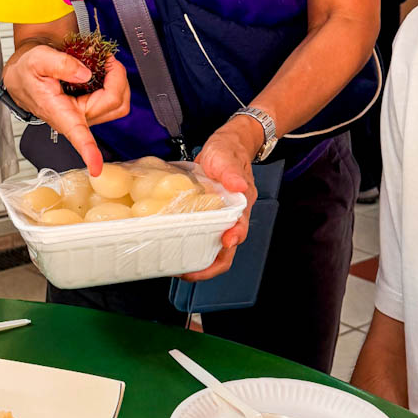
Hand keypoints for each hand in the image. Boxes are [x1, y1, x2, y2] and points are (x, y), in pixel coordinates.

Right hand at [3, 44, 129, 173]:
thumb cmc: (28, 72)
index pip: (78, 136)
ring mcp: (88, 114)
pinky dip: (116, 81)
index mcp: (61, 114)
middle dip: (117, 78)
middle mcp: (77, 118)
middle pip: (113, 105)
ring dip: (119, 80)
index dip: (89, 152)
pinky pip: (116, 98)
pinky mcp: (94, 108)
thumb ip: (60, 64)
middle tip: (106, 59)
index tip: (96, 168)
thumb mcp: (37, 60)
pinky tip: (103, 68)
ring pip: (119, 103)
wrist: (24, 75)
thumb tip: (85, 74)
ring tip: (105, 62)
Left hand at [181, 115, 260, 280]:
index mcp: (241, 203)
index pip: (240, 229)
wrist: (226, 144)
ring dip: (199, 260)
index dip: (232, 241)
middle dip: (211, 265)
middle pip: (227, 249)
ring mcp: (220, 217)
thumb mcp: (226, 156)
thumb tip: (237, 185)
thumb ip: (231, 170)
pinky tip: (176, 247)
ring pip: (213, 247)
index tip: (224, 244)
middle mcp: (233, 215)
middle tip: (189, 272)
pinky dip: (191, 245)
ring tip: (178, 267)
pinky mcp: (208, 215)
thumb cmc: (228, 150)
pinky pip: (202, 235)